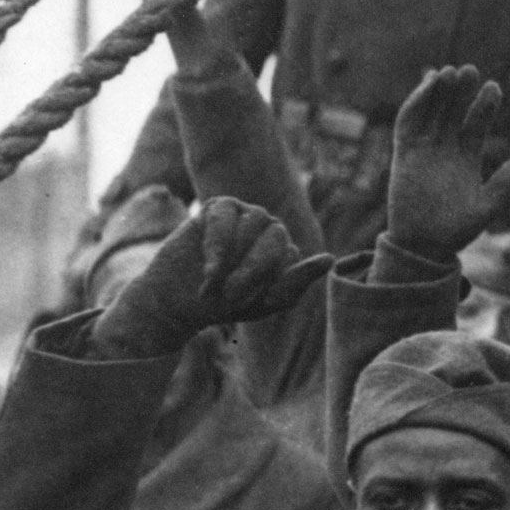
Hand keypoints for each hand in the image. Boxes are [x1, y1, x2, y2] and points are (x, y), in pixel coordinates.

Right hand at [91, 197, 330, 360]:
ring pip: (253, 223)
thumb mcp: (265, 301)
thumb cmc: (224, 302)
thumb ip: (297, 281)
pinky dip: (217, 244)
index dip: (264, 281)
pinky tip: (208, 267)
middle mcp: (268, 228)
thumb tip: (331, 259)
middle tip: (231, 293)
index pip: (288, 256)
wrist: (178, 301)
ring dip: (233, 256)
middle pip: (275, 237)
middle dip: (252, 269)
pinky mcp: (218, 207)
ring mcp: (245, 214)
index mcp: (284, 249)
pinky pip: (225, 216)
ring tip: (215, 280)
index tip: (244, 301)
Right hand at [384, 66, 509, 263]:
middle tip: (470, 70)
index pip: (476, 123)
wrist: (424, 247)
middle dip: (461, 92)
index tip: (494, 87)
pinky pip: (408, 124)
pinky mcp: (403, 154)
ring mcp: (423, 149)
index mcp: (466, 157)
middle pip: (453, 112)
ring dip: (437, 93)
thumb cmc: (455, 229)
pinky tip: (427, 88)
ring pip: (430, 113)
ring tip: (448, 72)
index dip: (484, 105)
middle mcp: (445, 148)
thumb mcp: (486, 206)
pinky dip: (416, 105)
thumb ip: (508, 183)